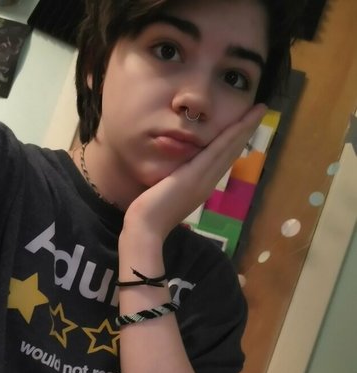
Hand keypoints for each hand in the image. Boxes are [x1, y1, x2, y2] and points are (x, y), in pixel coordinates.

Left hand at [123, 103, 266, 240]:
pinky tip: (242, 122)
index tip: (243, 126)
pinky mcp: (197, 176)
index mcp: (200, 187)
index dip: (233, 142)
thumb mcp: (164, 193)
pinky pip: (218, 151)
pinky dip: (232, 135)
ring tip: (258, 111)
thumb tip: (171, 175)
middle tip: (259, 111)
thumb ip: (172, 182)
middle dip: (245, 131)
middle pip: (231, 152)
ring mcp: (205, 179)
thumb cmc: (148, 215)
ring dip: (245, 128)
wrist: (146, 227)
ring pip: (229, 148)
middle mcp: (208, 182)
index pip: (220, 160)